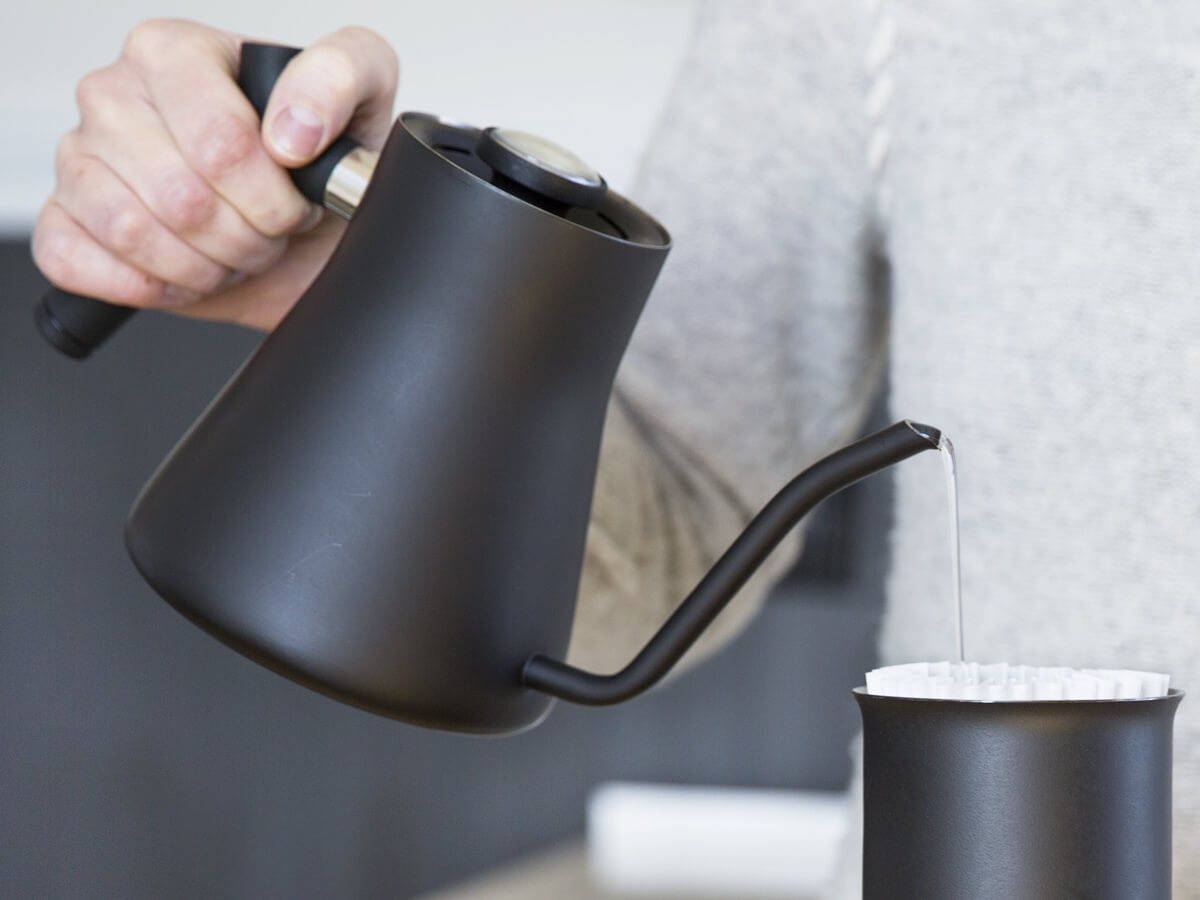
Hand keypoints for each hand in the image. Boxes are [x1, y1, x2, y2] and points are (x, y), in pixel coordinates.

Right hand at [32, 20, 397, 330]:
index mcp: (174, 51)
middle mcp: (115, 94)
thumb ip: (337, 78)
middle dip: (246, 235)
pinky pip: (79, 263)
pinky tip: (189, 270)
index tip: (296, 199)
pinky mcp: (63, 221)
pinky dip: (151, 285)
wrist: (309, 233)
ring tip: (234, 247)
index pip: (219, 140)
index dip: (270, 194)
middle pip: (180, 195)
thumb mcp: (362, 96)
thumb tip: (291, 129)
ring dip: (205, 264)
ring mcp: (80, 157)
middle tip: (270, 230)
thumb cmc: (322, 163)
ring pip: (132, 233)